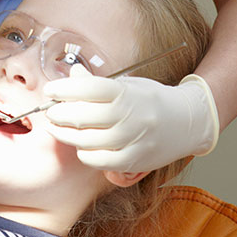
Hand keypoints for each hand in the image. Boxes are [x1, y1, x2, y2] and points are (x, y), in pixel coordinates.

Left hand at [43, 65, 218, 172]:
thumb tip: (72, 75)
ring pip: (87, 141)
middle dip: (59, 113)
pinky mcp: (134, 161)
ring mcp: (132, 140)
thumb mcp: (127, 84)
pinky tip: (80, 145)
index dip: (64, 89)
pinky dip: (85, 154)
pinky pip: (99, 161)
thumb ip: (97, 83)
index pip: (88, 88)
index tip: (50, 90)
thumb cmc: (151, 100)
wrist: (186, 122)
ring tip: (57, 128)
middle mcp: (129, 116)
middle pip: (83, 116)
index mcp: (125, 92)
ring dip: (66, 135)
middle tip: (50, 111)